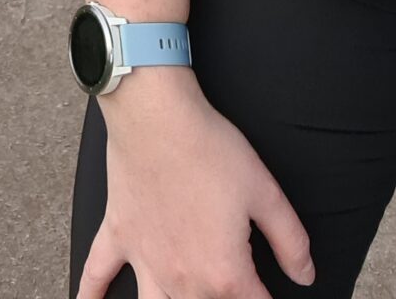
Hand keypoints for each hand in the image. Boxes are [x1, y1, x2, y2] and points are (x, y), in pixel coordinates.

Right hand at [76, 72, 315, 297]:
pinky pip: (98, 275)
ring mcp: (145, 260)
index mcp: (224, 274)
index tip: (272, 291)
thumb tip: (305, 275)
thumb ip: (291, 241)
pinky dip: (90, 295)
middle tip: (225, 285)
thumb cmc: (210, 148)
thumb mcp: (265, 192)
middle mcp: (182, 279)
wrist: (156, 114)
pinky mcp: (119, 235)